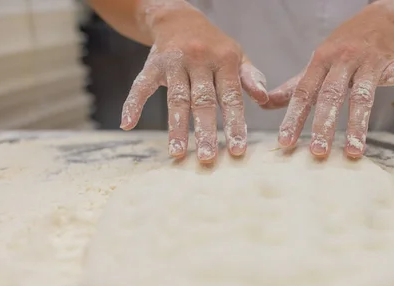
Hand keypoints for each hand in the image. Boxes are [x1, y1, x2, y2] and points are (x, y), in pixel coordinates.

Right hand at [120, 0, 267, 162]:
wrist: (179, 18)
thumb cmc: (214, 46)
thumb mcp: (237, 56)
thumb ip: (251, 78)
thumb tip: (265, 100)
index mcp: (224, 61)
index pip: (231, 98)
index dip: (234, 124)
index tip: (237, 150)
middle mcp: (199, 60)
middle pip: (202, 102)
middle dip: (205, 132)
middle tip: (207, 159)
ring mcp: (174, 62)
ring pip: (176, 99)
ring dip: (176, 128)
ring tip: (177, 154)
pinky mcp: (152, 64)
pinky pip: (141, 86)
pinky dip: (133, 104)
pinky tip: (127, 124)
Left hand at [263, 2, 393, 158]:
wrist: (380, 19)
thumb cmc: (343, 49)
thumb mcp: (317, 64)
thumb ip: (293, 87)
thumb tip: (263, 104)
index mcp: (321, 63)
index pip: (304, 93)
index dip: (293, 118)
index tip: (285, 143)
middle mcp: (343, 61)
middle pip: (332, 95)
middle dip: (324, 124)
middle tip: (318, 152)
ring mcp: (369, 62)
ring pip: (364, 94)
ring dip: (359, 124)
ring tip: (355, 151)